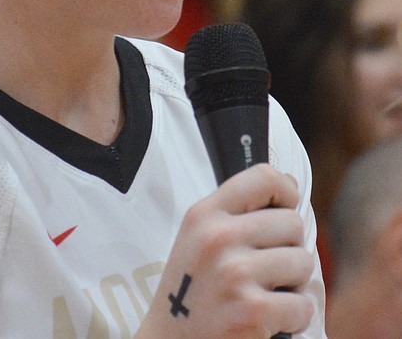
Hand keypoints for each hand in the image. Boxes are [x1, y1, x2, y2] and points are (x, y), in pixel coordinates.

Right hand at [138, 165, 314, 338]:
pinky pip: (304, 304)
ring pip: (304, 262)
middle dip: (289, 248)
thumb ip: (237, 211)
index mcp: (204, 214)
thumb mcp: (198, 238)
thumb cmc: (192, 290)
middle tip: (265, 269)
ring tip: (264, 293)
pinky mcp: (253, 310)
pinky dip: (293, 317)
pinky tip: (266, 319)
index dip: (285, 193)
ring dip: (294, 284)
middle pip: (293, 223)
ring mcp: (234, 273)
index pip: (264, 177)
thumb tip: (290, 182)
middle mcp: (217, 237)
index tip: (282, 210)